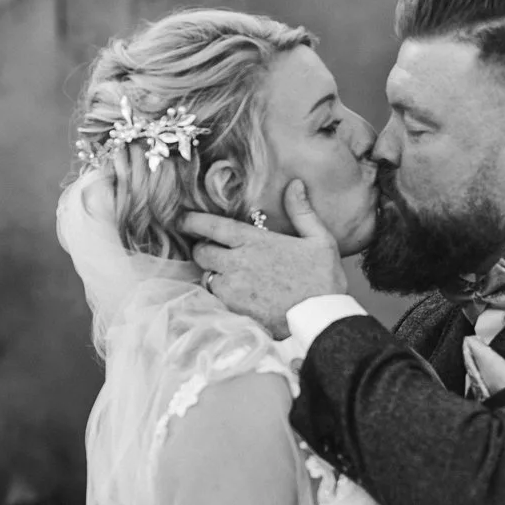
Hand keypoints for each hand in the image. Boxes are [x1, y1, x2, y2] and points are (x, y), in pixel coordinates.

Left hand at [182, 180, 347, 339]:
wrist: (320, 320)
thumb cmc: (323, 280)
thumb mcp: (320, 240)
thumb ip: (302, 211)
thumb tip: (294, 184)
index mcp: (254, 241)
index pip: (211, 226)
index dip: (192, 221)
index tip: (181, 218)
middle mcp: (236, 263)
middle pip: (201, 252)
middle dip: (204, 250)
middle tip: (216, 252)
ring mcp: (232, 289)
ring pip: (206, 277)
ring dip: (213, 274)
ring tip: (230, 276)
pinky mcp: (233, 310)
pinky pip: (215, 299)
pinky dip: (221, 295)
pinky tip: (237, 296)